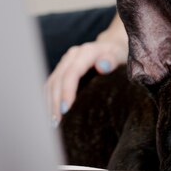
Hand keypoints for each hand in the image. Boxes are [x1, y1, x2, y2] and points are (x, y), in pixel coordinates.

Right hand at [45, 12, 127, 126]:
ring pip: (51, 83)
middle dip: (55, 102)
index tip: (66, 110)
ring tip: (52, 123)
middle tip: (56, 123)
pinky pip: (51, 85)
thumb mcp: (120, 56)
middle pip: (58, 79)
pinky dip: (49, 100)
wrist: (112, 47)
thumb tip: (102, 66)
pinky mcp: (61, 69)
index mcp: (87, 52)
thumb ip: (113, 60)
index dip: (67, 91)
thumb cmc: (119, 55)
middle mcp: (73, 55)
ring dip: (50, 103)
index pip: (72, 72)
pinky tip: (51, 114)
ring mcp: (65, 62)